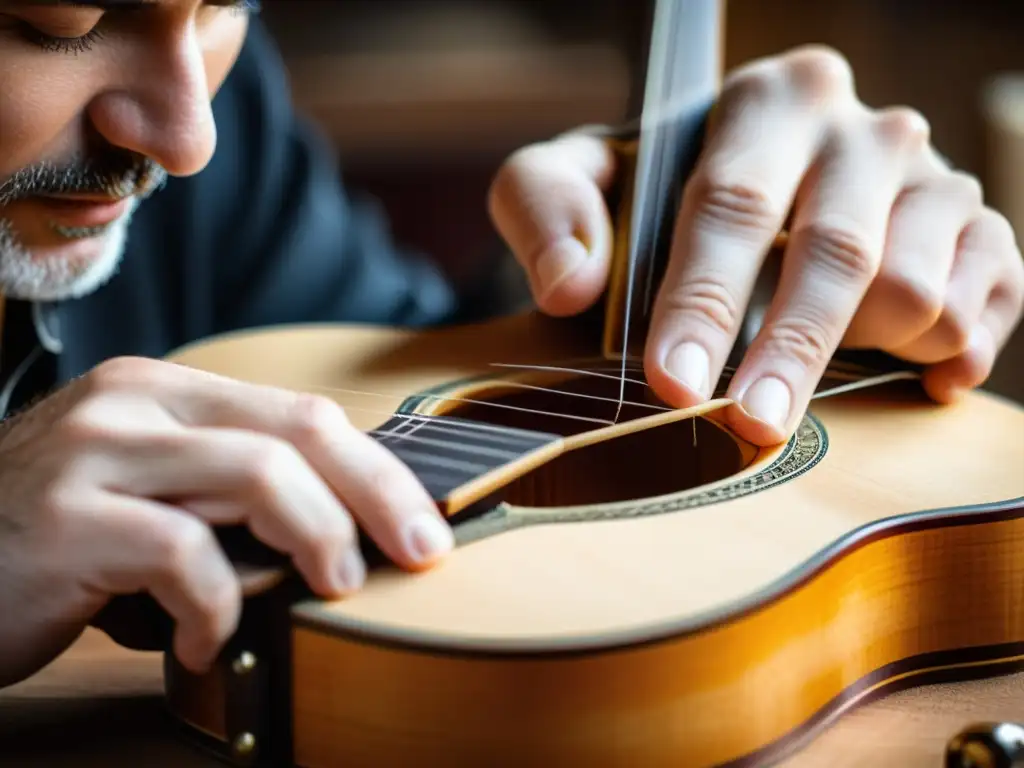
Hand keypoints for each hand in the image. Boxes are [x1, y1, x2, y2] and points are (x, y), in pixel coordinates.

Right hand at [0, 357, 452, 686]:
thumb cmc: (53, 540)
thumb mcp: (149, 493)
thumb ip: (228, 493)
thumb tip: (344, 526)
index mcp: (165, 393)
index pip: (301, 414)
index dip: (376, 468)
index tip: (423, 521)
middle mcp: (134, 405)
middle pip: (296, 431)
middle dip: (376, 493)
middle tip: (420, 551)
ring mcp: (97, 455)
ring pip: (256, 475)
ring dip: (317, 538)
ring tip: (335, 589)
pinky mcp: (66, 522)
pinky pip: (182, 556)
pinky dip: (216, 607)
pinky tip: (207, 640)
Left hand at [489, 45, 1023, 444]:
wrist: (736, 182)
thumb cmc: (650, 191)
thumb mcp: (567, 180)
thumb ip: (546, 208)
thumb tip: (569, 284)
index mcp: (766, 103)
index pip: (733, 206)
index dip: (703, 302)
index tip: (676, 383)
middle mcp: (861, 130)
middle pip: (838, 254)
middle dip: (790, 352)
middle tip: (750, 426)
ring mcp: (930, 180)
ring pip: (918, 289)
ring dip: (863, 347)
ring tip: (808, 361)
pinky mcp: (978, 231)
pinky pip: (989, 302)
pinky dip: (952, 352)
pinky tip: (907, 372)